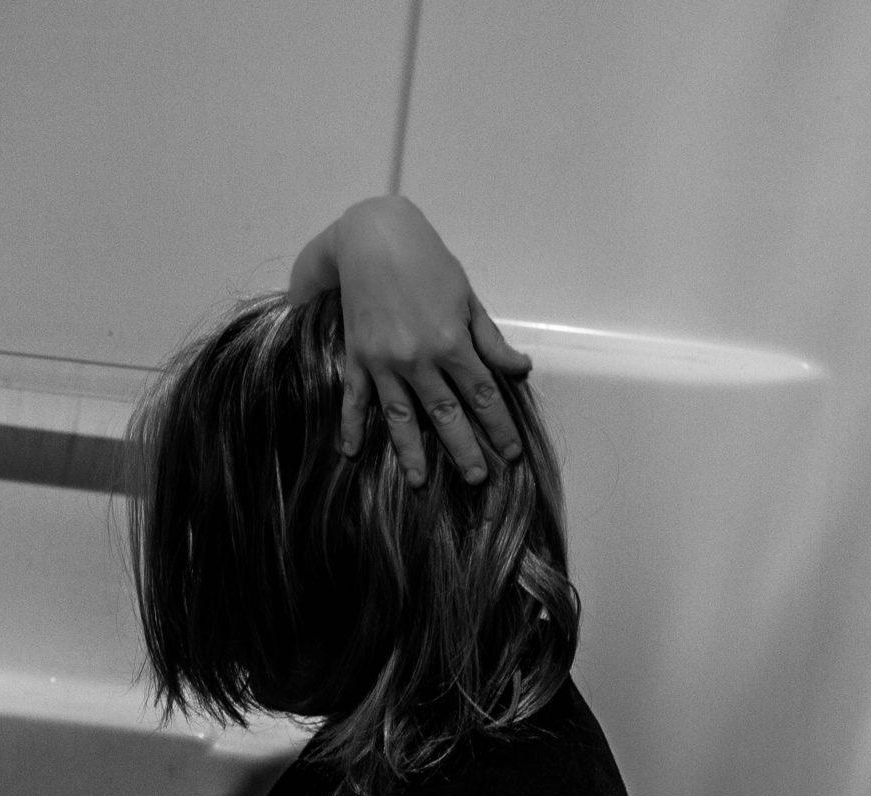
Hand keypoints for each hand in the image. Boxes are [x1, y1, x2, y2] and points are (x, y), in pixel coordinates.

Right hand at [290, 195, 531, 485]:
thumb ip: (490, 340)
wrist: (372, 238)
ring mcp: (384, 362)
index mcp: (452, 343)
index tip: (510, 452)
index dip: (499, 427)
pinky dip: (350, 425)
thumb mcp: (466, 297)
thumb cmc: (427, 262)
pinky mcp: (357, 357)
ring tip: (419, 483)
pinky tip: (350, 452)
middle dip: (463, 450)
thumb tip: (520, 370)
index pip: (483, 396)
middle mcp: (419, 359)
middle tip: (476, 480)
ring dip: (410, 452)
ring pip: (401, 417)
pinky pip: (354, 398)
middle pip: (445, 415)